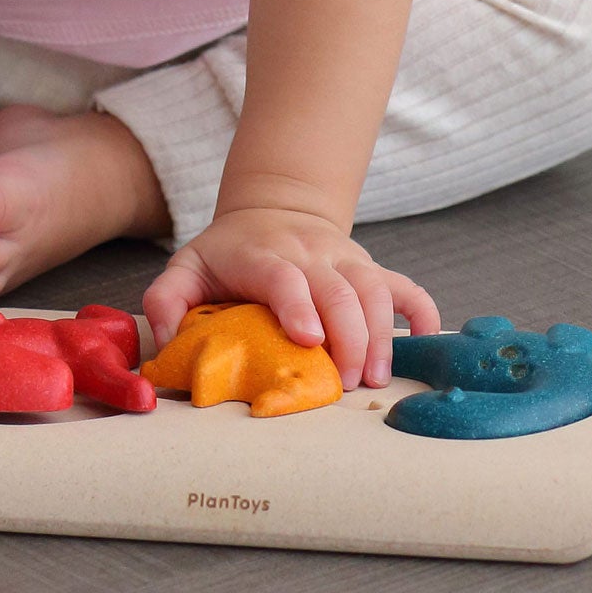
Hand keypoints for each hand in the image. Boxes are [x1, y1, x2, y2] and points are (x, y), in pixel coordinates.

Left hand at [141, 206, 440, 391]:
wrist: (272, 210)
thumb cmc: (229, 254)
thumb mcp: (187, 268)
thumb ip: (167, 301)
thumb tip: (164, 341)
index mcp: (262, 254)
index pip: (283, 275)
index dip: (297, 304)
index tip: (308, 339)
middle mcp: (309, 252)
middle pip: (337, 289)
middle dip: (348, 336)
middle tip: (347, 382)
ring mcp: (344, 258)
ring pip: (375, 289)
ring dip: (381, 334)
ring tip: (376, 376)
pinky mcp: (369, 268)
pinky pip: (405, 286)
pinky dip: (421, 312)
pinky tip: (426, 342)